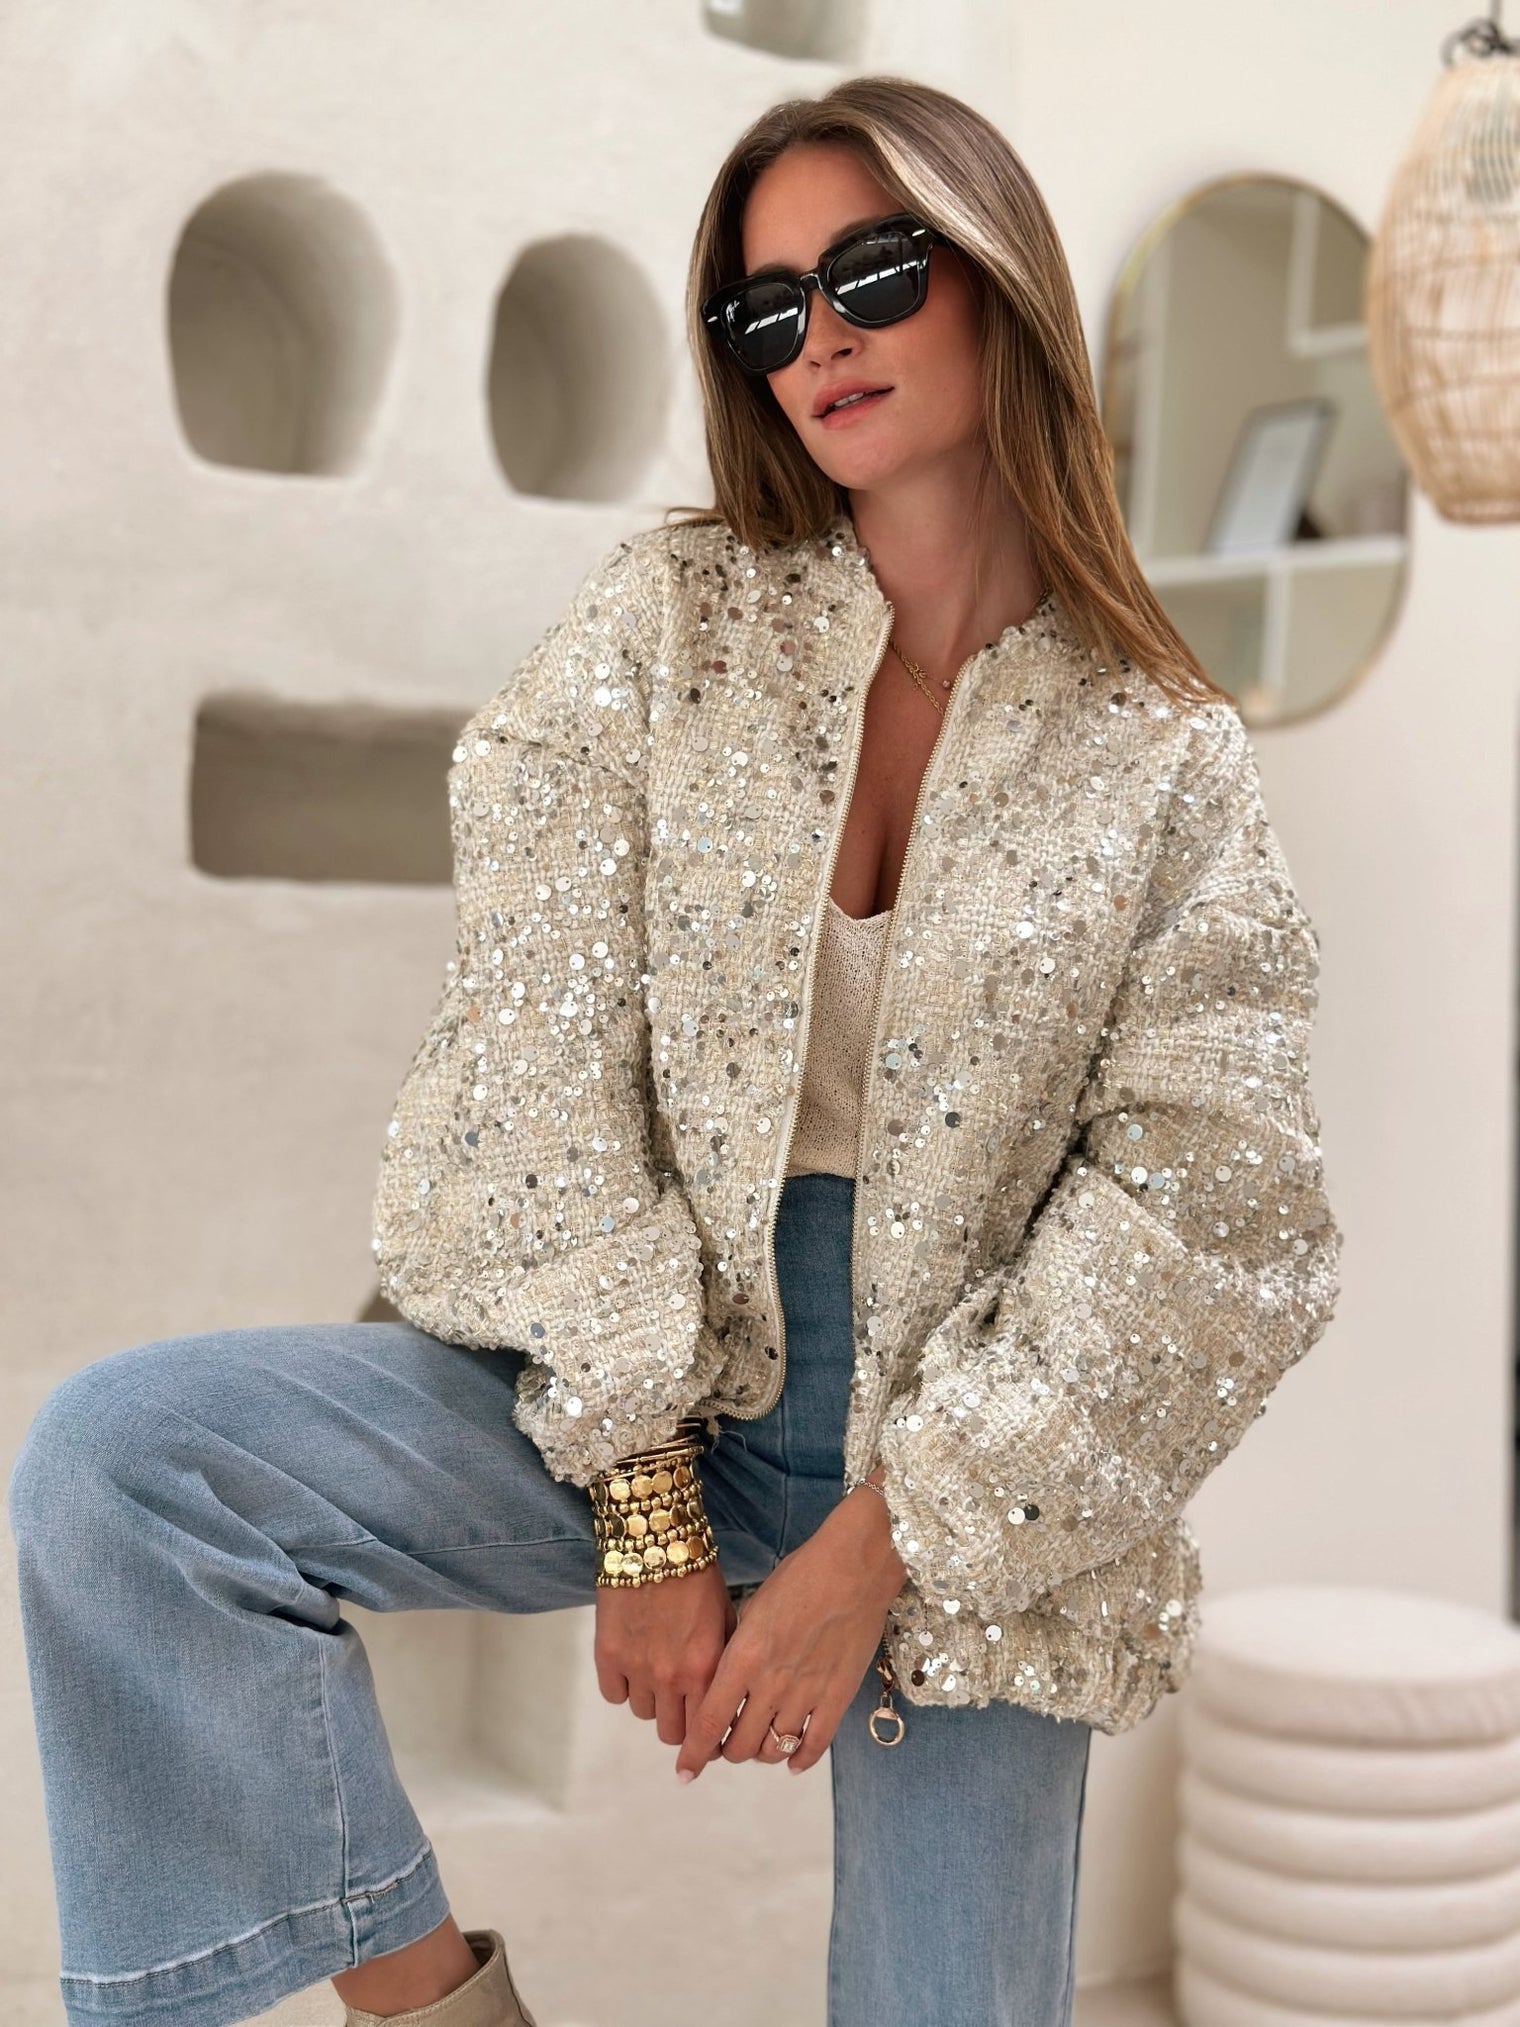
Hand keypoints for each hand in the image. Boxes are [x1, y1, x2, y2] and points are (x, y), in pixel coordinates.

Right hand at [594, 1558, 736, 1746]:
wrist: (653, 1540)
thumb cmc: (698, 1575)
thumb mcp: (726, 1618)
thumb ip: (724, 1663)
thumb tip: (727, 1699)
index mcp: (706, 1668)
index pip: (706, 1731)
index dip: (706, 1739)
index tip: (705, 1734)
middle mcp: (671, 1676)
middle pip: (670, 1732)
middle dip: (678, 1721)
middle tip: (679, 1702)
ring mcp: (636, 1668)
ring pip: (642, 1713)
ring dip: (651, 1699)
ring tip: (656, 1669)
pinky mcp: (607, 1655)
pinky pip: (614, 1694)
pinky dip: (623, 1685)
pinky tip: (632, 1663)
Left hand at [674, 1476, 907, 1779]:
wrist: (854, 1566)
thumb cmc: (800, 1576)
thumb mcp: (752, 1609)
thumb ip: (737, 1650)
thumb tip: (726, 1682)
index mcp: (743, 1658)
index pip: (709, 1721)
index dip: (694, 1752)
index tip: (684, 1771)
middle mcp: (770, 1684)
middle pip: (739, 1745)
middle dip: (727, 1751)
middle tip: (726, 1743)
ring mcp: (807, 1694)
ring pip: (774, 1750)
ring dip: (761, 1753)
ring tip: (758, 1743)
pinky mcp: (838, 1698)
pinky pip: (814, 1744)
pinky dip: (800, 1759)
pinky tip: (793, 1761)